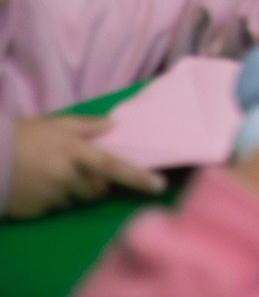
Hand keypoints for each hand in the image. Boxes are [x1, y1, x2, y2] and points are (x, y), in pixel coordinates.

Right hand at [6, 116, 165, 218]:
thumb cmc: (21, 136)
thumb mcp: (54, 124)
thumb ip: (85, 126)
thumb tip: (114, 125)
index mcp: (75, 152)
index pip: (114, 166)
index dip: (138, 177)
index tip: (159, 186)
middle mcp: (66, 176)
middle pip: (97, 190)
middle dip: (96, 184)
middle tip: (78, 170)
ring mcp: (51, 196)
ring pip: (77, 201)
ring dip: (73, 192)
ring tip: (51, 175)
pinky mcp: (37, 212)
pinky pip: (55, 209)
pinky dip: (52, 201)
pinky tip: (36, 187)